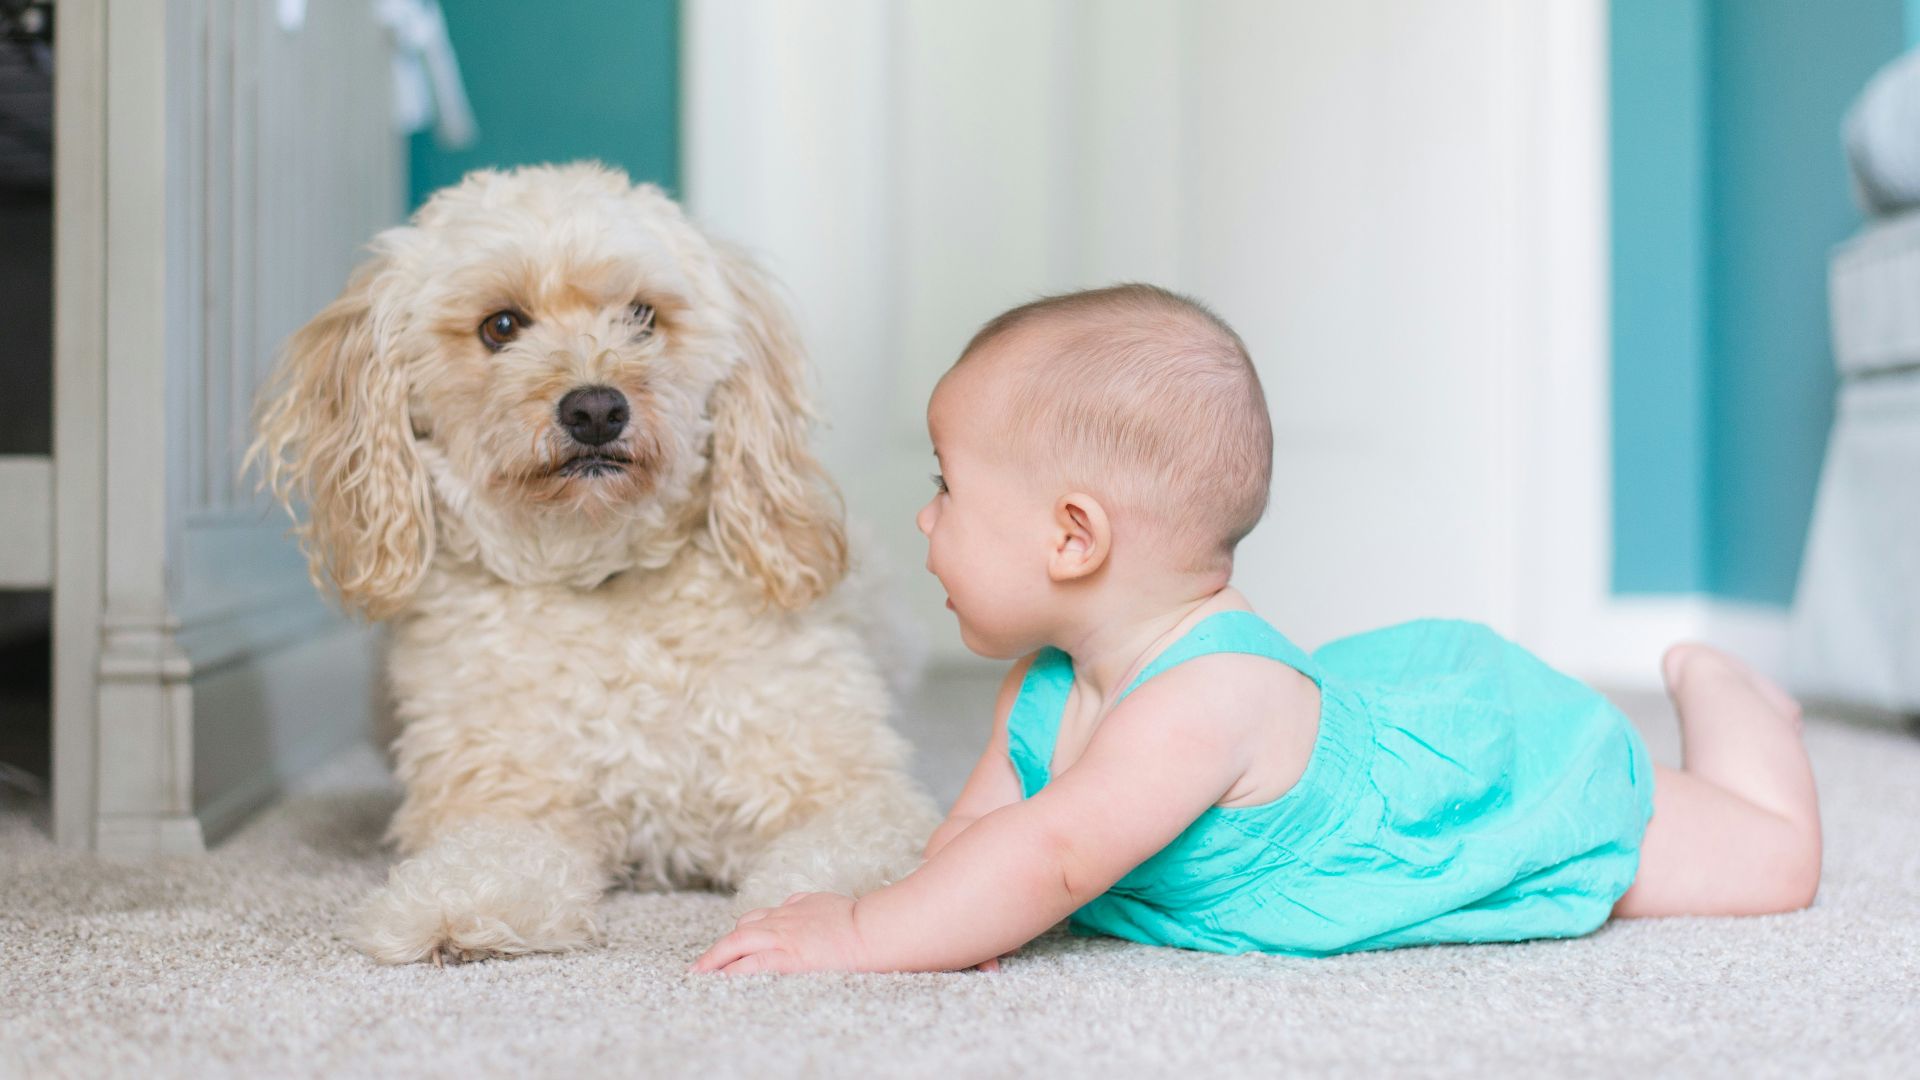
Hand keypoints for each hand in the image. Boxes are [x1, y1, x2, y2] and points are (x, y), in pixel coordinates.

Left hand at [691, 892, 868, 974]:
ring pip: (738, 943)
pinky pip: (753, 964)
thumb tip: (794, 903)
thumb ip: (804, 904)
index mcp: (790, 910)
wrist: (870, 930)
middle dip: (715, 951)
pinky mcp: (788, 957)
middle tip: (698, 968)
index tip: (725, 950)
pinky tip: (723, 982)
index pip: (754, 920)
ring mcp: (782, 938)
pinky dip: (734, 972)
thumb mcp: (823, 902)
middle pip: (739, 932)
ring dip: (716, 960)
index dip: (736, 937)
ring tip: (701, 976)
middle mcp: (781, 921)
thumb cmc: (854, 919)